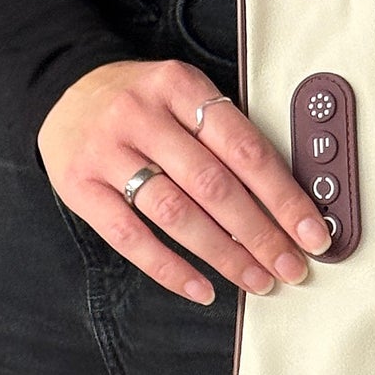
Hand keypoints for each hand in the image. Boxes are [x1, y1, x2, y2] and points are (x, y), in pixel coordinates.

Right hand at [38, 58, 333, 304]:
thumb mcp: (184, 96)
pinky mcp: (80, 186)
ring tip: (255, 279)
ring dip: (223, 255)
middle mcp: (142, 115)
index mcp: (180, 86)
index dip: (284, 196)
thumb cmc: (140, 102)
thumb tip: (283, 202)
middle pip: (214, 185)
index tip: (312, 232)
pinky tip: (202, 288)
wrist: (62, 89)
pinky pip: (130, 237)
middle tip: (290, 266)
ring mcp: (107, 152)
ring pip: (176, 213)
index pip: (245, 148)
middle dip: (260, 234)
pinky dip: (170, 269)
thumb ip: (226, 136)